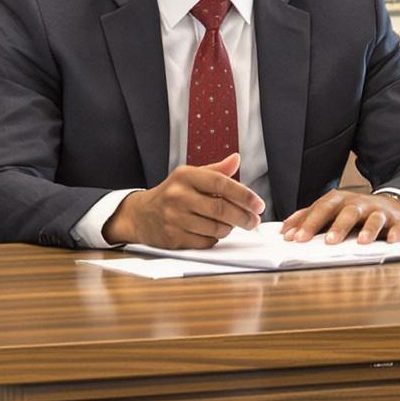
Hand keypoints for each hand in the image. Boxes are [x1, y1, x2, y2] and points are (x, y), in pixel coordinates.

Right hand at [104, 154, 263, 249]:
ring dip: (229, 228)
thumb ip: (215, 171)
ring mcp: (174, 218)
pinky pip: (206, 241)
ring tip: (230, 224)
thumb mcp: (189, 176)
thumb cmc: (171, 193)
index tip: (259, 204)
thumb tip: (236, 159)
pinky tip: (212, 232)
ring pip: (216, 228)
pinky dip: (215, 238)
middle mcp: (178, 196)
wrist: (140, 215)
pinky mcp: (173, 238)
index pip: (221, 183)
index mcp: (185, 176)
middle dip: (243, 217)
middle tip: (254, 220)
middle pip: (221, 209)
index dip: (244, 195)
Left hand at [281, 188, 399, 244]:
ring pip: (372, 218)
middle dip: (336, 226)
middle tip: (327, 241)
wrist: (390, 205)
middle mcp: (358, 204)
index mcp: (339, 201)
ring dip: (368, 229)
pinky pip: (396, 227)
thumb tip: (285, 230)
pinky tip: (391, 241)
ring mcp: (378, 211)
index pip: (320, 209)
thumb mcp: (331, 211)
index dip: (308, 223)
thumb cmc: (355, 212)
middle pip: (346, 212)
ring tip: (362, 242)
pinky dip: (394, 233)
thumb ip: (308, 218)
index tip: (294, 238)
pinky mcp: (396, 221)